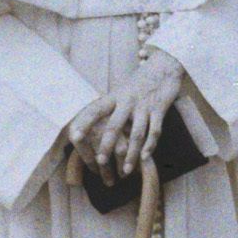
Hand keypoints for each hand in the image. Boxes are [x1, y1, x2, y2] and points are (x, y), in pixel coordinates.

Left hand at [68, 48, 182, 183]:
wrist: (163, 66)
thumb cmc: (138, 82)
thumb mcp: (120, 90)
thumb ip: (109, 105)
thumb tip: (90, 120)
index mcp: (114, 96)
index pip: (95, 110)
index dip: (84, 123)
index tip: (74, 136)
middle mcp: (127, 101)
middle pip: (115, 126)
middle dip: (107, 145)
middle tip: (101, 162)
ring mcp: (144, 106)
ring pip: (136, 133)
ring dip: (131, 153)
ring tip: (126, 171)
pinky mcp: (159, 109)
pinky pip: (155, 130)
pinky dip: (150, 146)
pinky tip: (145, 158)